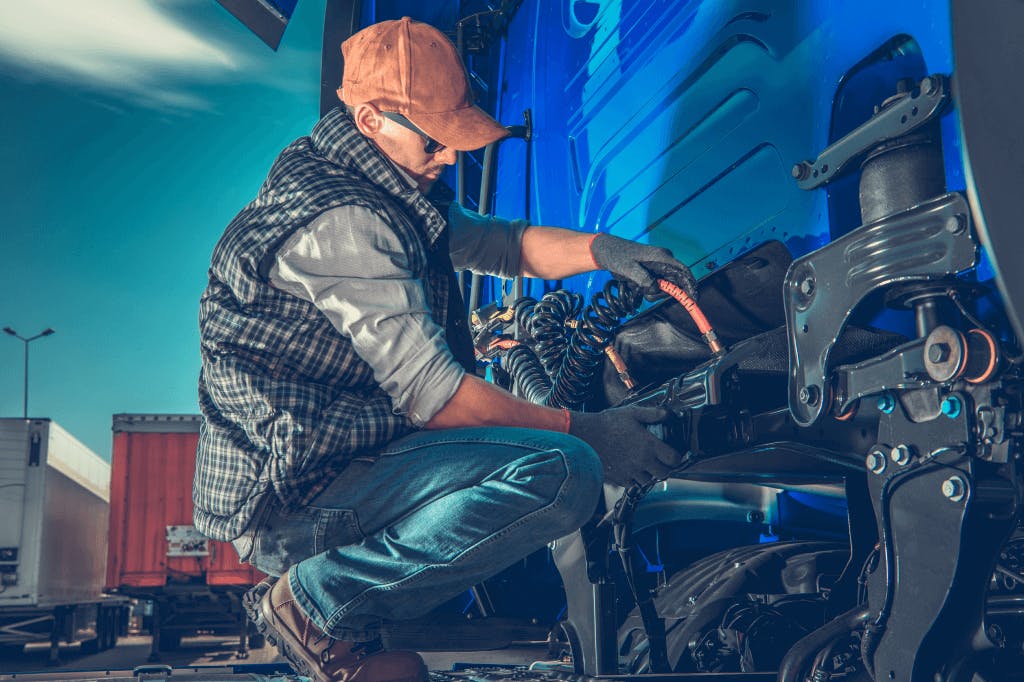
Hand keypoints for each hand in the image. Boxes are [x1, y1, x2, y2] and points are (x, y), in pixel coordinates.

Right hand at [568, 406, 682, 486]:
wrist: (585, 436)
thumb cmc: (607, 424)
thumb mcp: (632, 413)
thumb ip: (653, 414)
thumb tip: (669, 414)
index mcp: (649, 445)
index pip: (674, 459)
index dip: (676, 457)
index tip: (673, 454)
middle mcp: (642, 461)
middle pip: (664, 473)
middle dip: (665, 467)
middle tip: (660, 461)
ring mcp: (631, 471)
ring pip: (648, 481)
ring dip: (649, 474)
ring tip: (644, 464)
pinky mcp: (619, 478)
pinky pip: (632, 484)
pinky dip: (634, 478)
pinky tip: (630, 468)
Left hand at [590, 233, 696, 298]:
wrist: (607, 251)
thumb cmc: (618, 255)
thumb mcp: (629, 269)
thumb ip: (644, 279)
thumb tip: (655, 288)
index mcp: (662, 257)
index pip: (684, 272)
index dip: (691, 286)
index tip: (694, 299)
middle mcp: (664, 261)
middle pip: (674, 284)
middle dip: (661, 292)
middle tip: (644, 292)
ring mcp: (658, 266)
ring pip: (664, 287)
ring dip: (651, 291)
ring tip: (635, 285)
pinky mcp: (653, 271)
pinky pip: (656, 286)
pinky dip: (647, 289)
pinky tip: (635, 284)